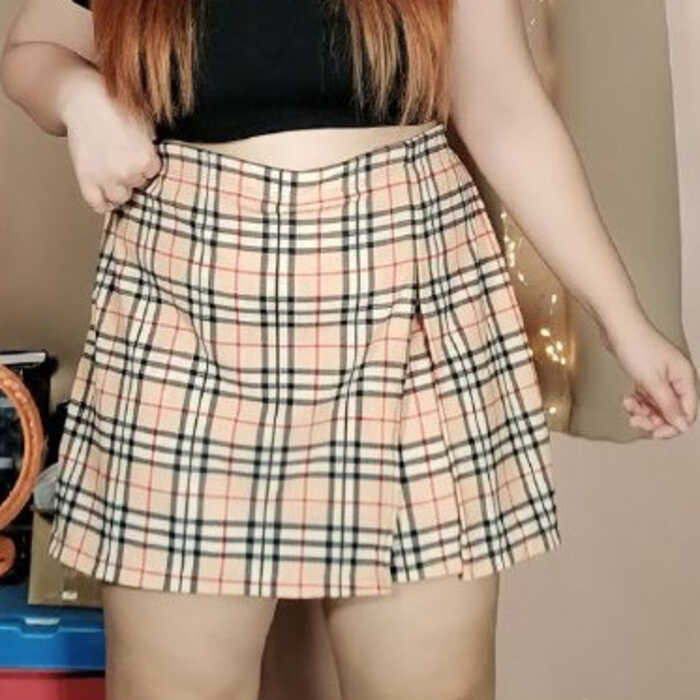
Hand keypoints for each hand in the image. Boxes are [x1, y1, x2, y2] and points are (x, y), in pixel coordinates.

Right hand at [60, 72, 160, 214]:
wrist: (84, 100)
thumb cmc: (118, 109)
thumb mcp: (148, 127)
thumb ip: (155, 149)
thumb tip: (173, 164)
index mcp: (146, 160)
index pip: (152, 174)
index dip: (145, 164)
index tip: (136, 153)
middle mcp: (127, 172)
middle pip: (137, 186)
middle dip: (132, 175)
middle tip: (122, 159)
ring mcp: (105, 178)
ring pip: (120, 198)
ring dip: (119, 190)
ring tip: (114, 174)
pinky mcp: (86, 180)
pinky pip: (97, 204)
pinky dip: (102, 203)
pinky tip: (105, 194)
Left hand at [599, 311, 698, 437]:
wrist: (617, 326)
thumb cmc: (636, 346)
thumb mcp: (652, 381)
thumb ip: (667, 405)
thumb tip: (681, 425)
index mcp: (685, 378)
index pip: (687, 413)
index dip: (672, 426)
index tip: (654, 433)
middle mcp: (677, 379)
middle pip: (671, 412)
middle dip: (653, 420)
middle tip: (635, 421)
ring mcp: (662, 377)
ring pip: (657, 406)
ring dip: (642, 411)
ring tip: (628, 406)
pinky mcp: (647, 376)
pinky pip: (646, 397)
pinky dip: (637, 402)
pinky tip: (627, 400)